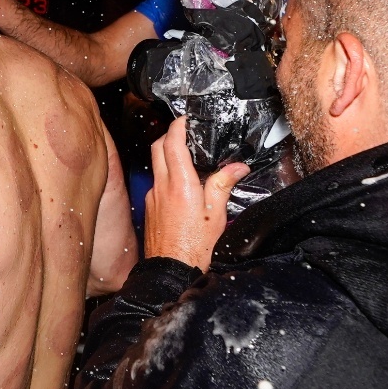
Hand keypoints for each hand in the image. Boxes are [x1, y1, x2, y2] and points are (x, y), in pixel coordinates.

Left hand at [144, 118, 247, 271]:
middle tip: (183, 132)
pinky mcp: (149, 207)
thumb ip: (224, 185)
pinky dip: (165, 175)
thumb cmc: (195, 246)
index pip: (172, 144)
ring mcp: (152, 197)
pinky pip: (155, 183)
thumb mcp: (216, 214)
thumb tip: (238, 167)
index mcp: (180, 185)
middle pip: (157, 148)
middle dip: (168, 135)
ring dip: (166, 155)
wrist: (171, 269)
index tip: (184, 119)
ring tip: (185, 157)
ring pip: (155, 165)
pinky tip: (180, 185)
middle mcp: (161, 187)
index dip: (177, 126)